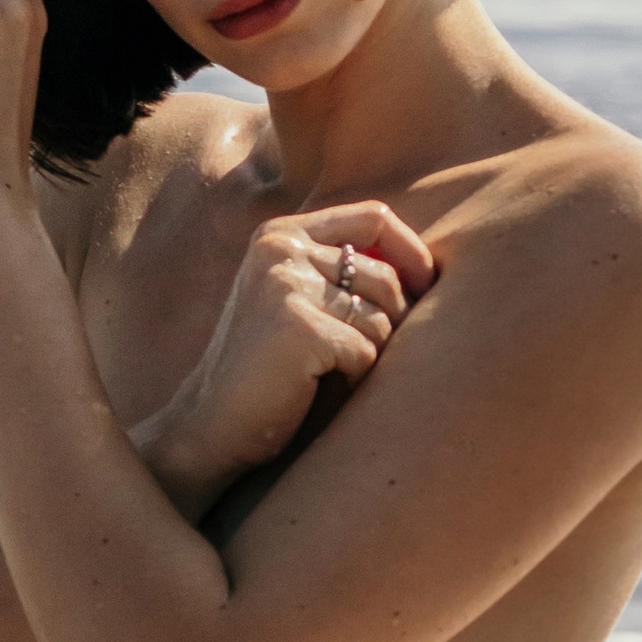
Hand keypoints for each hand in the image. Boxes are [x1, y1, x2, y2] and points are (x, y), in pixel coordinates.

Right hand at [155, 203, 436, 493]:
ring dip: (369, 356)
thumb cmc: (268, 367)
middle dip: (392, 323)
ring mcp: (288, 285)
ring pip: (382, 319)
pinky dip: (353, 379)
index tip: (426, 287)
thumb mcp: (296, 298)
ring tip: (326, 372)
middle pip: (386, 276)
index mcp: (281, 235)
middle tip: (357, 357)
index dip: (412, 252)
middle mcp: (282, 249)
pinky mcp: (300, 328)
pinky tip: (315, 388)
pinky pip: (367, 353)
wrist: (211, 424)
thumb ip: (342, 270)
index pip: (374, 217)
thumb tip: (431, 269)